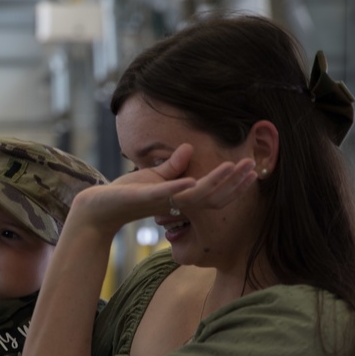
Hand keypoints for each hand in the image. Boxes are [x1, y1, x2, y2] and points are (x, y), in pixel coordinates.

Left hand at [67, 144, 256, 235]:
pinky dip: (177, 189)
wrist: (99, 206)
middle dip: (234, 182)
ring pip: (194, 195)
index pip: (214, 193)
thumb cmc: (127, 193)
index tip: (254, 169)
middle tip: (255, 166)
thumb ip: (173, 166)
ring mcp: (161, 203)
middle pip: (213, 197)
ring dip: (215, 182)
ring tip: (233, 167)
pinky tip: (191, 181)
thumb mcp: (154, 177)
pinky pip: (165, 195)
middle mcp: (176, 204)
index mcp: (181, 198)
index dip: (235, 183)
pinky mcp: (144, 198)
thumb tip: (189, 148)